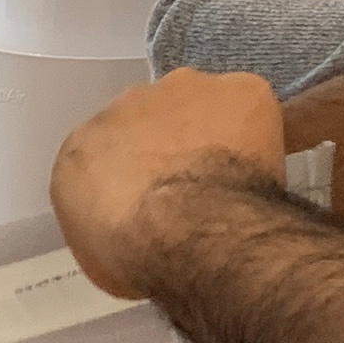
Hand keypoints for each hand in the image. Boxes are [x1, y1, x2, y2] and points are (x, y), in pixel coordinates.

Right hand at [52, 70, 285, 298]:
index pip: (106, 153)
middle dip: (167, 146)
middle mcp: (125, 104)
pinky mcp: (238, 90)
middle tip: (189, 189)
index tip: (151, 200)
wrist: (185, 228)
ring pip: (198, 105)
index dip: (131, 176)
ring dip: (209, 132)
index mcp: (82, 146)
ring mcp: (183, 90)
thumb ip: (104, 218)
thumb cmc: (134, 252)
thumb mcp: (96, 250)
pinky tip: (261, 162)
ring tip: (229, 177)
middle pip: (149, 119)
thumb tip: (125, 219)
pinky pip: (249, 104)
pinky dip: (256, 128)